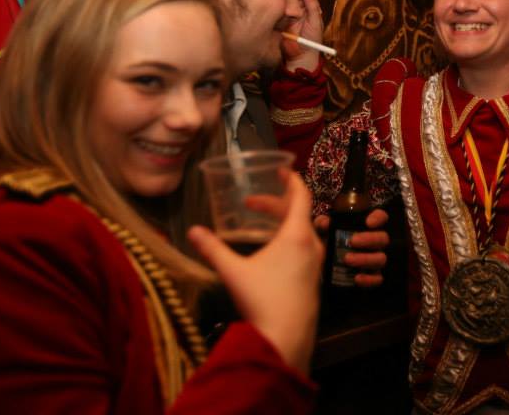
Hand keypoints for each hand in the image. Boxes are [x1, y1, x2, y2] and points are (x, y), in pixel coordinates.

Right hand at [188, 172, 323, 372]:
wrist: (285, 339)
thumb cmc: (261, 300)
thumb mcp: (233, 272)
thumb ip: (212, 249)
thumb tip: (192, 231)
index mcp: (296, 236)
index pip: (300, 196)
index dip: (291, 180)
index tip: (281, 169)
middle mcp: (311, 246)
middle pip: (298, 214)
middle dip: (275, 204)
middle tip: (251, 203)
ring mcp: (316, 265)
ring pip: (303, 233)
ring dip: (284, 223)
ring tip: (262, 224)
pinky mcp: (314, 280)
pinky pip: (306, 249)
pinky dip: (290, 240)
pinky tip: (273, 253)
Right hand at [283, 0, 324, 71]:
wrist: (301, 55)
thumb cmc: (312, 40)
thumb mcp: (315, 22)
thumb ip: (312, 7)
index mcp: (310, 10)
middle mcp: (299, 10)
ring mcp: (289, 15)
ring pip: (286, 0)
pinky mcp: (281, 20)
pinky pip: (279, 10)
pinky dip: (279, 5)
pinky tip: (277, 1)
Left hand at [313, 208, 389, 286]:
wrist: (320, 269)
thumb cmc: (325, 244)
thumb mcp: (321, 232)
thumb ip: (321, 225)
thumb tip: (325, 222)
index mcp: (365, 228)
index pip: (380, 217)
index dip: (378, 218)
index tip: (368, 222)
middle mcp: (373, 243)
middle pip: (383, 238)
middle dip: (369, 239)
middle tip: (352, 241)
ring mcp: (374, 260)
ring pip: (381, 258)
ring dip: (365, 258)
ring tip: (347, 259)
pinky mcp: (372, 277)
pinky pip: (377, 279)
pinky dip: (368, 279)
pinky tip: (356, 278)